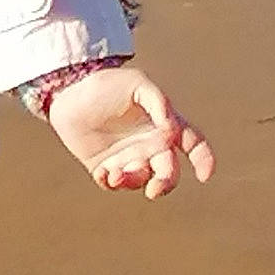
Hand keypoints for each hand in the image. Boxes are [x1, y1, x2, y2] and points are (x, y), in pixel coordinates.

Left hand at [45, 65, 214, 199]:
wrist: (70, 90)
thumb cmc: (108, 84)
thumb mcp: (138, 84)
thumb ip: (159, 103)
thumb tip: (171, 131)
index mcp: (165, 125)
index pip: (193, 144)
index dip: (204, 160)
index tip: (204, 175)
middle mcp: (150, 146)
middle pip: (169, 172)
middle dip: (165, 184)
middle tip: (154, 190)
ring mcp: (129, 158)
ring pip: (142, 181)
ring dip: (134, 182)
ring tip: (116, 173)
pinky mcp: (105, 167)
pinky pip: (114, 184)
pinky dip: (112, 183)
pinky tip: (104, 173)